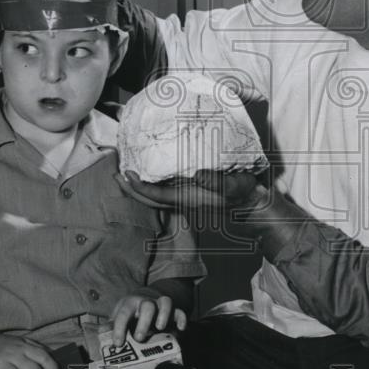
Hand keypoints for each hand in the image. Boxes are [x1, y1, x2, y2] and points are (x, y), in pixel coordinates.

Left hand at [110, 289, 186, 346]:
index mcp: (129, 304)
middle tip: (139, 338)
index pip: (123, 313)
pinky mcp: (173, 311)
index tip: (118, 344)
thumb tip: (101, 332)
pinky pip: (180, 311)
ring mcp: (160, 305)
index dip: (119, 328)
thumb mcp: (118, 316)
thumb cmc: (130, 313)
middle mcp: (146, 302)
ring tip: (160, 328)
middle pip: (147, 306)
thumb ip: (111, 325)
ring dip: (164, 315)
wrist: (146, 297)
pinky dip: (181, 319)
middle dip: (144, 322)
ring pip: (166, 302)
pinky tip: (180, 329)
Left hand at [116, 169, 264, 214]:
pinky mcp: (189, 189)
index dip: (140, 188)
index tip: (127, 175)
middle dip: (132, 188)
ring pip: (155, 192)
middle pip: (150, 197)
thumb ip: (218, 181)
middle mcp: (183, 197)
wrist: (251, 201)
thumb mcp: (234, 185)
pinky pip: (164, 186)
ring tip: (127, 167)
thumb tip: (198, 175)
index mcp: (189, 198)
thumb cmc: (243, 193)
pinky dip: (152, 178)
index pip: (157, 196)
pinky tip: (147, 167)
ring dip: (140, 183)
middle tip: (116, 172)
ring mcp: (185, 194)